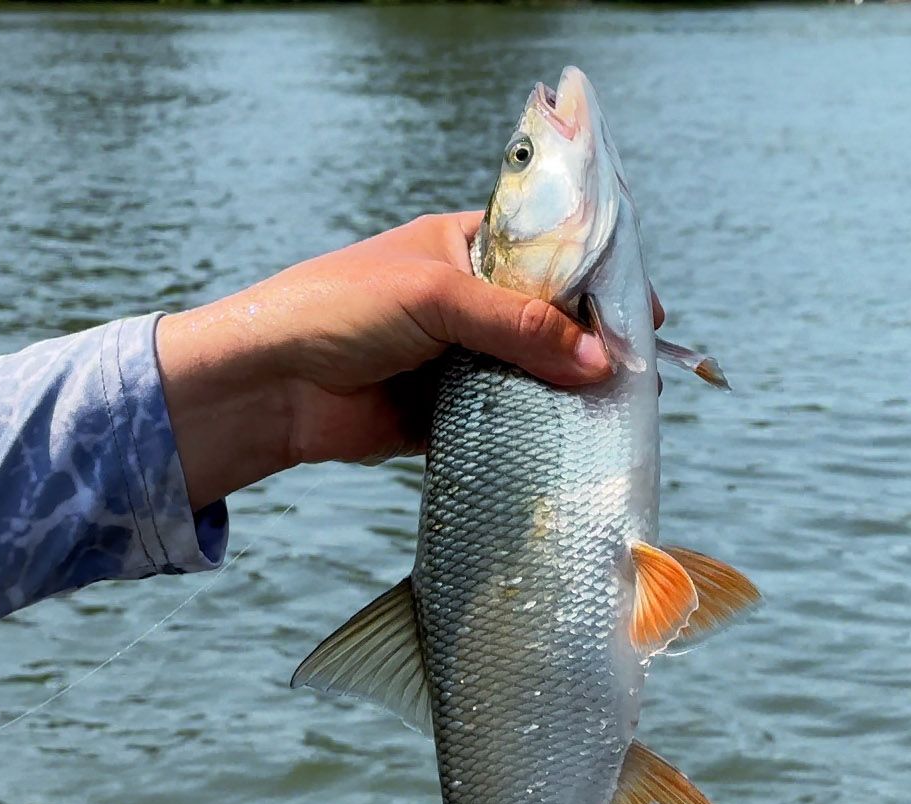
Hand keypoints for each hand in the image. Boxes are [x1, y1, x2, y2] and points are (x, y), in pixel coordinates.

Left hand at [154, 212, 622, 508]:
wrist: (266, 385)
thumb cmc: (338, 310)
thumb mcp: (438, 298)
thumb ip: (521, 328)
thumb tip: (600, 362)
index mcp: (464, 249)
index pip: (548, 257)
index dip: (598, 282)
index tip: (644, 314)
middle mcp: (465, 301)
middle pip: (548, 322)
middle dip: (591, 347)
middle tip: (640, 374)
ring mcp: (456, 360)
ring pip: (530, 376)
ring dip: (566, 396)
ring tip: (619, 415)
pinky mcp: (443, 414)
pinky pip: (502, 424)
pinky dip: (531, 435)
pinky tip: (569, 447)